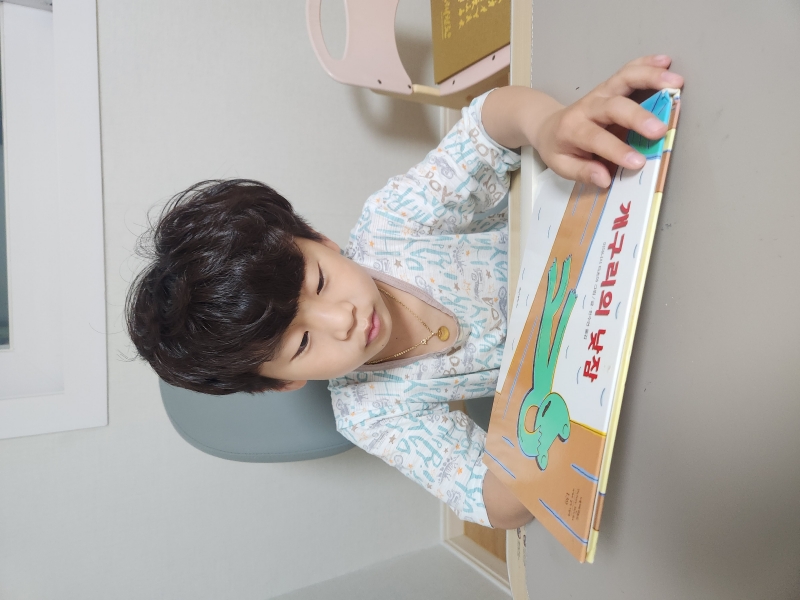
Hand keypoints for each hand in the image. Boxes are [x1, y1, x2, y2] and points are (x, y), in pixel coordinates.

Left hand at [533, 55, 683, 187]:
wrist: (548, 125)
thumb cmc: (559, 148)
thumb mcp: (561, 165)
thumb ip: (582, 172)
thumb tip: (604, 179)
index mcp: (573, 129)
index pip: (596, 139)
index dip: (617, 150)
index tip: (638, 162)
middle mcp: (587, 107)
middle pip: (613, 106)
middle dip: (638, 117)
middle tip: (660, 130)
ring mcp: (600, 93)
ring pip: (624, 80)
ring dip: (650, 78)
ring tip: (675, 82)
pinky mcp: (610, 85)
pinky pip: (628, 71)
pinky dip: (647, 64)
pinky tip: (665, 62)